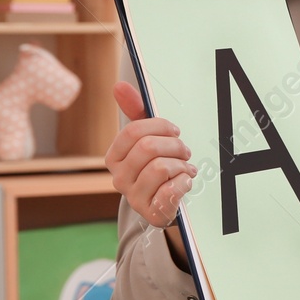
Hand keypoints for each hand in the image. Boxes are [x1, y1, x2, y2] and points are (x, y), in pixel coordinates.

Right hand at [106, 81, 197, 228]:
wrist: (164, 205)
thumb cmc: (156, 167)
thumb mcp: (147, 139)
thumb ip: (135, 112)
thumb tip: (119, 85)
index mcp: (114, 157)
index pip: (133, 131)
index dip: (159, 126)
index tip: (174, 131)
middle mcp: (119, 178)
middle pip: (148, 148)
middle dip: (174, 146)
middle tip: (184, 152)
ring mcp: (134, 198)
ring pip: (161, 168)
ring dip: (182, 165)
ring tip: (185, 169)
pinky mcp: (152, 213)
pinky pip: (171, 191)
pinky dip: (184, 183)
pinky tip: (185, 182)